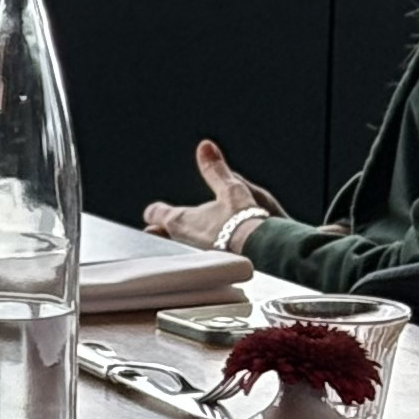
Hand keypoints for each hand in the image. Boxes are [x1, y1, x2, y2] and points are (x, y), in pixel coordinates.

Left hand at [141, 137, 277, 252]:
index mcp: (180, 220)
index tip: (158, 210)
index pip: (155, 214)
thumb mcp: (232, 188)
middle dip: (162, 232)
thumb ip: (215, 170)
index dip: (156, 211)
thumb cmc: (246, 219)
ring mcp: (193, 259)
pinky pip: (193, 263)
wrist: (264, 250)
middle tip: (165, 229)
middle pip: (160, 237)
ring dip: (179, 245)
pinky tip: (208, 257)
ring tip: (188, 240)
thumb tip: (205, 146)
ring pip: (176, 251)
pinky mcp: (208, 271)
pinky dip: (196, 258)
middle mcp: (181, 241)